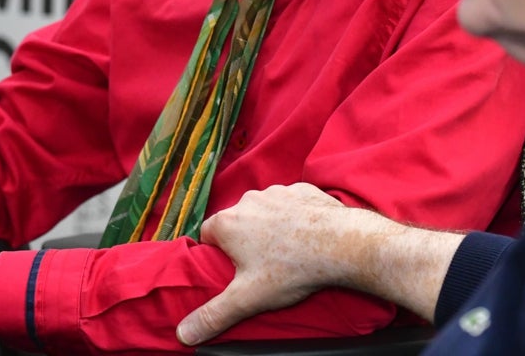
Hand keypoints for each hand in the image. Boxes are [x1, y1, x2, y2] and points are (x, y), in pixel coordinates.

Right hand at [176, 183, 350, 345]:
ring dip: (269, 227)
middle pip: (236, 222)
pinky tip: (305, 236)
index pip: (207, 235)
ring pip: (263, 211)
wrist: (341, 244)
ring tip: (286, 253)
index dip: (215, 253)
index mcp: (229, 223)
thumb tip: (183, 334)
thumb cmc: (292, 269)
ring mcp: (277, 192)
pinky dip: (294, 217)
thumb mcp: (248, 298)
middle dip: (243, 241)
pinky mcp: (302, 190)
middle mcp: (248, 200)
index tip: (230, 270)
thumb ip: (213, 315)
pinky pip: (290, 203)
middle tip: (260, 266)